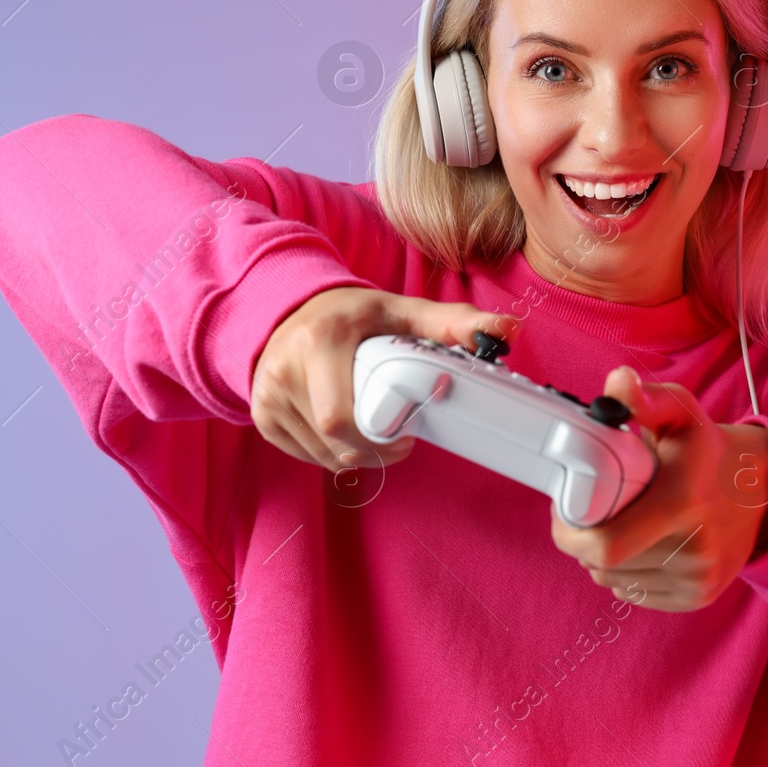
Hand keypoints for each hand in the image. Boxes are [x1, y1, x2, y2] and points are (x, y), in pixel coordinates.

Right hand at [250, 286, 516, 471]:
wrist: (290, 312)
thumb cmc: (354, 316)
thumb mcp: (402, 311)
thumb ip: (454, 322)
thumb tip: (506, 330)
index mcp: (320, 339)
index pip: (342, 416)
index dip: (379, 437)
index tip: (407, 435)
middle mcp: (285, 368)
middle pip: (335, 442)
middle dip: (374, 451)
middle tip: (398, 441)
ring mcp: (267, 395)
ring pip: (322, 455)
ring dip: (356, 455)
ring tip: (375, 432)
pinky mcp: (262, 417)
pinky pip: (305, 455)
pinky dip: (331, 454)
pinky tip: (346, 432)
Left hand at [550, 366, 767, 612]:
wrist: (759, 491)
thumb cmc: (706, 449)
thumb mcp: (680, 412)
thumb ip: (645, 399)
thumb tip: (618, 382)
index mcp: (682, 503)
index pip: (606, 544)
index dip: (571, 534)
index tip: (564, 510)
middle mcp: (694, 549)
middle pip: (604, 563)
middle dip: (583, 540)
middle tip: (587, 511)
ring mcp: (697, 579)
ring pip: (615, 580)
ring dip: (603, 558)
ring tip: (616, 523)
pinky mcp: (697, 598)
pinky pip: (635, 594)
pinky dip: (625, 574)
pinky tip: (638, 545)